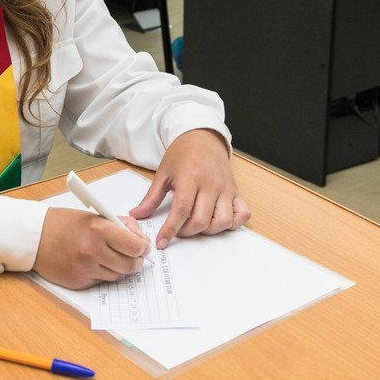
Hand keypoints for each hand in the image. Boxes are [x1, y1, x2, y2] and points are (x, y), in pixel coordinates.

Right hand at [33, 207, 150, 289]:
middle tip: (134, 255)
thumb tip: (141, 239)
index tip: (142, 246)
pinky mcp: (79, 282)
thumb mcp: (95, 216)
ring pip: (118, 276)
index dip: (142, 247)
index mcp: (99, 230)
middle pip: (130, 265)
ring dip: (119, 268)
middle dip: (135, 260)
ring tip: (112, 257)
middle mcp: (93, 251)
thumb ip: (121, 225)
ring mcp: (86, 269)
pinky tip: (95, 263)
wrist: (35, 236)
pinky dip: (103, 274)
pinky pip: (102, 281)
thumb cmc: (64, 223)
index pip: (135, 246)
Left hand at [130, 129, 250, 249]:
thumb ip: (151, 197)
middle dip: (187, 232)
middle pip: (201, 220)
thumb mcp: (163, 172)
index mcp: (190, 178)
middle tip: (178, 228)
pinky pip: (242, 214)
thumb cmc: (182, 154)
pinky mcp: (236, 191)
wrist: (203, 137)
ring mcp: (226, 189)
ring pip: (222, 221)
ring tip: (197, 223)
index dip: (171, 230)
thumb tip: (136, 215)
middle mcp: (211, 184)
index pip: (181, 210)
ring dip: (209, 230)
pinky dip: (233, 223)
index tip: (162, 242)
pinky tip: (218, 219)